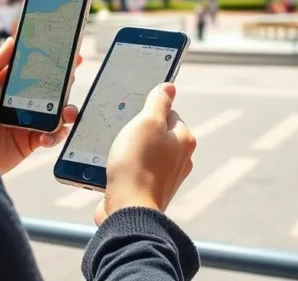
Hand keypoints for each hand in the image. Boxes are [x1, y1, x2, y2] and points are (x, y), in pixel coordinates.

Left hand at [0, 38, 79, 174]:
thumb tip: (11, 40)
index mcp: (9, 88)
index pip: (34, 71)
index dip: (50, 63)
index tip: (67, 53)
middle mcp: (22, 103)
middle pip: (50, 90)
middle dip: (64, 83)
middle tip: (72, 76)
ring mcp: (28, 122)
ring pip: (57, 113)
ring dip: (67, 111)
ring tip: (67, 112)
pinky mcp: (31, 142)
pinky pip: (52, 136)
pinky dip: (54, 136)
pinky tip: (46, 137)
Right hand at [95, 83, 195, 225]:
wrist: (128, 210)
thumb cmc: (138, 163)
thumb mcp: (147, 121)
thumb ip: (158, 101)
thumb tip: (169, 86)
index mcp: (184, 139)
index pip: (168, 112)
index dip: (148, 111)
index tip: (133, 115)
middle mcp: (180, 159)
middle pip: (155, 133)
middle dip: (137, 132)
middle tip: (122, 133)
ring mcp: (165, 177)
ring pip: (144, 152)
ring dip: (128, 151)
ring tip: (115, 153)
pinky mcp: (149, 191)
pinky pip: (135, 171)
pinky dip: (124, 169)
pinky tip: (113, 169)